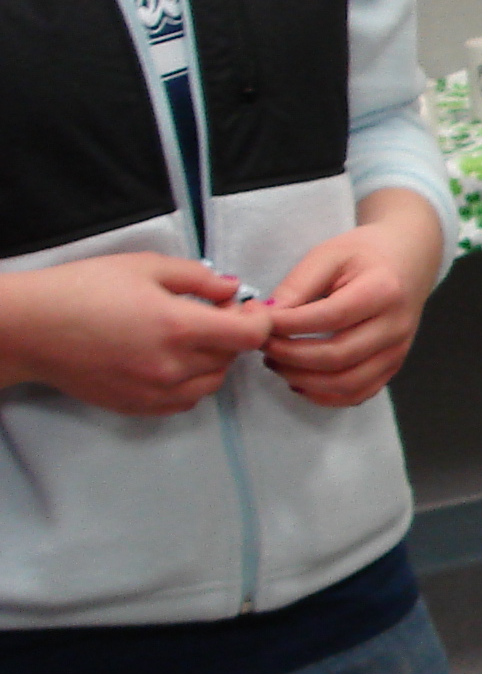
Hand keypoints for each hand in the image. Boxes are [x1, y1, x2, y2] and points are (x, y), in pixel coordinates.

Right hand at [0, 254, 271, 414]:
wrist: (31, 328)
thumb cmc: (83, 289)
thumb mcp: (145, 266)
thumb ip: (199, 278)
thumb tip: (234, 289)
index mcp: (179, 328)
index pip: (249, 336)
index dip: (258, 319)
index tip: (247, 306)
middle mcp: (173, 367)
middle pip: (232, 357)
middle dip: (232, 333)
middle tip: (212, 311)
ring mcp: (155, 392)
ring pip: (212, 382)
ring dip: (214, 359)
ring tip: (189, 335)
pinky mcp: (138, 406)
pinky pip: (185, 400)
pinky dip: (191, 382)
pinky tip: (172, 360)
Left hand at [262, 190, 444, 407]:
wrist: (409, 260)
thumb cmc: (366, 253)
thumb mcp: (328, 254)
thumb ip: (297, 285)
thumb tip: (264, 317)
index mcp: (383, 291)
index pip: (329, 318)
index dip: (288, 325)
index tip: (260, 321)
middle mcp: (396, 326)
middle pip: (337, 356)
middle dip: (290, 355)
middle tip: (263, 345)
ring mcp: (398, 350)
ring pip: (346, 384)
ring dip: (303, 380)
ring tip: (277, 362)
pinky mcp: (393, 366)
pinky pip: (358, 394)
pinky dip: (324, 396)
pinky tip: (300, 380)